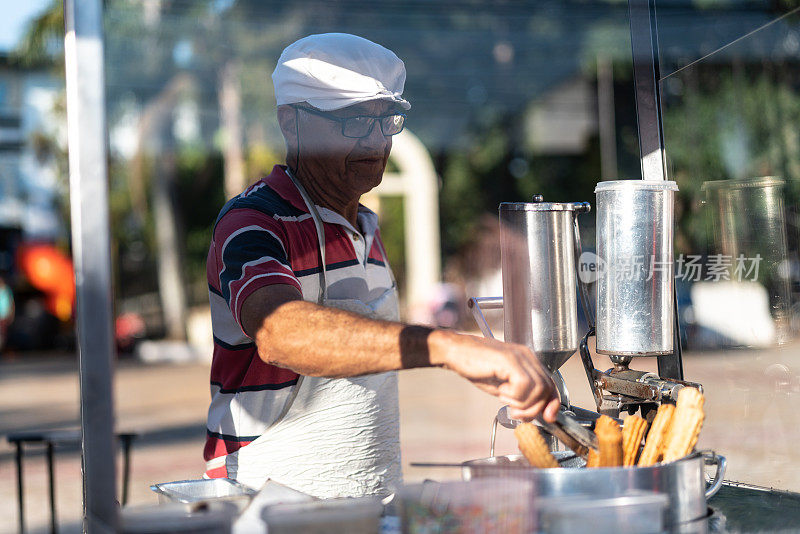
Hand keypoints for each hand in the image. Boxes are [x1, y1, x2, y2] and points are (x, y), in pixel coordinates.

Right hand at [429, 330, 559, 422]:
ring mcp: (519, 357)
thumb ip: (520, 396)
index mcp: (528, 361)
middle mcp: (527, 357)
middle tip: (515, 412)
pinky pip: (524, 385)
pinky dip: (513, 395)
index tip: (546, 418)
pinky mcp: (509, 360)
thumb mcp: (503, 385)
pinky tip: (500, 390)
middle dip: (533, 408)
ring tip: (504, 398)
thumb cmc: (476, 367)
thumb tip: (533, 413)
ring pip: (538, 389)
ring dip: (522, 403)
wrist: (455, 352)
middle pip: (547, 389)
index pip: (550, 385)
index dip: (551, 404)